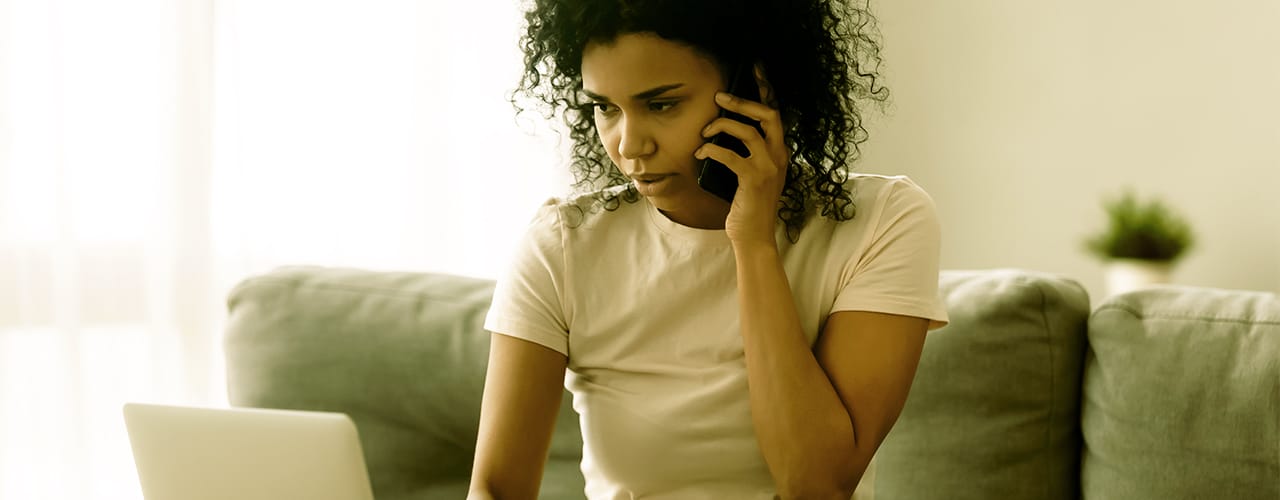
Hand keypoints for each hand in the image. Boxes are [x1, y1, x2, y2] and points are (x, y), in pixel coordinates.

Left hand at [694, 63, 788, 249]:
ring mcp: (768, 168)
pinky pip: (730, 155)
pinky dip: (712, 149)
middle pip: (768, 115)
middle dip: (743, 101)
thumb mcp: (751, 173)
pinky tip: (701, 152)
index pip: (776, 113)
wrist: (753, 236)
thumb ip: (746, 152)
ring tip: (705, 131)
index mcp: (780, 151)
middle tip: (720, 97)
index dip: (766, 89)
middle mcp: (779, 156)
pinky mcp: (753, 180)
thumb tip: (721, 126)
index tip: (755, 69)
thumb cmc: (748, 205)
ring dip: (722, 126)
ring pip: (749, 131)